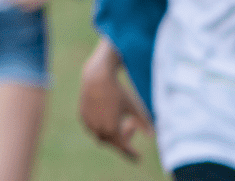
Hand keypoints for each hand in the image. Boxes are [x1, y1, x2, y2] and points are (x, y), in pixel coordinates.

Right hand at [79, 43, 152, 160]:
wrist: (97, 77)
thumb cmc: (118, 91)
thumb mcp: (134, 106)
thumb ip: (143, 122)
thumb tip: (152, 135)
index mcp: (112, 129)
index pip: (123, 148)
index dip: (131, 154)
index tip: (139, 157)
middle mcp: (98, 129)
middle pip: (113, 142)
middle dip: (123, 138)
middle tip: (132, 126)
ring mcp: (89, 124)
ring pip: (102, 136)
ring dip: (112, 133)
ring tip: (121, 119)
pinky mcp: (82, 117)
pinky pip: (93, 128)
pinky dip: (102, 127)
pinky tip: (109, 116)